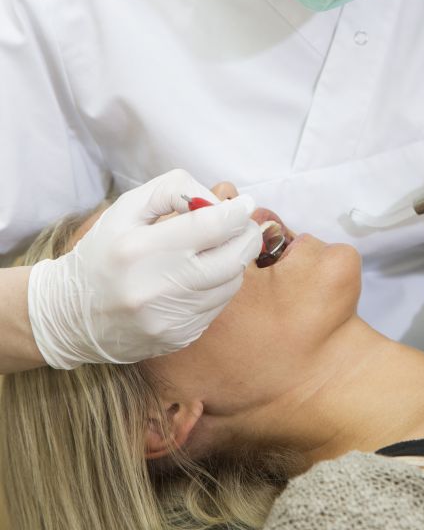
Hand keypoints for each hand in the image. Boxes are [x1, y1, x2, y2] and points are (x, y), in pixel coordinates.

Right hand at [28, 169, 261, 367]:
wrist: (71, 317)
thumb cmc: (103, 252)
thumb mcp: (125, 208)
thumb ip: (172, 191)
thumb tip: (215, 201)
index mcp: (140, 248)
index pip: (211, 227)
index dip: (236, 213)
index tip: (244, 205)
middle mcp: (156, 288)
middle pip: (233, 258)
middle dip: (247, 235)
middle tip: (242, 225)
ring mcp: (170, 319)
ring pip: (231, 283)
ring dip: (234, 261)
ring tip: (216, 249)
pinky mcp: (178, 338)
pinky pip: (218, 306)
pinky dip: (218, 286)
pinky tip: (200, 277)